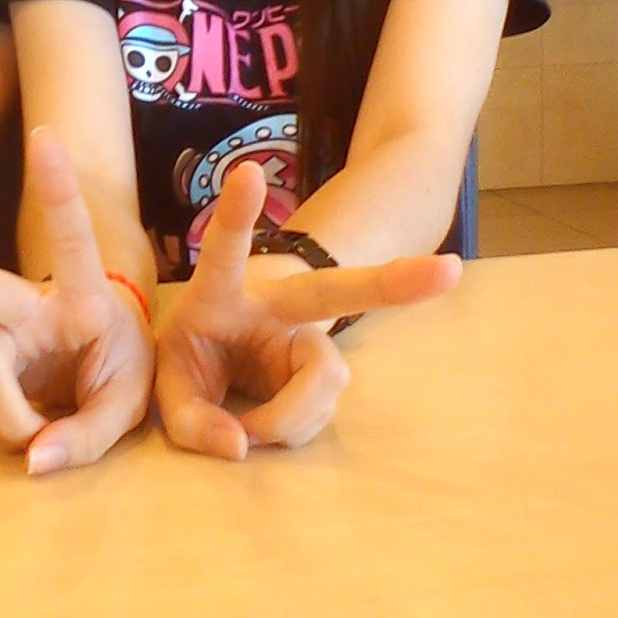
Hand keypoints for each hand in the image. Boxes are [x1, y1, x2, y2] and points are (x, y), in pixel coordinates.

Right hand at [0, 127, 154, 475]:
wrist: (105, 369)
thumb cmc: (124, 365)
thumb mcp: (129, 404)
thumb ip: (86, 435)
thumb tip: (31, 461)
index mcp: (81, 297)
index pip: (72, 240)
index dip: (58, 191)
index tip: (46, 137)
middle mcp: (30, 306)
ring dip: (13, 423)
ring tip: (49, 439)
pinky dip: (7, 431)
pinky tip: (30, 431)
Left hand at [155, 163, 461, 458]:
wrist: (218, 361)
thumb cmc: (191, 358)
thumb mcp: (168, 388)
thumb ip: (190, 420)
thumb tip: (242, 446)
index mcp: (221, 291)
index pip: (227, 247)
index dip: (238, 212)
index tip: (248, 171)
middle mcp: (275, 304)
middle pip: (333, 289)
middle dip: (391, 280)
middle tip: (449, 272)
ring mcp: (307, 335)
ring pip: (326, 379)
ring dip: (290, 418)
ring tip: (250, 431)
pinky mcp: (323, 367)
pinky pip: (321, 407)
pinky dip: (293, 428)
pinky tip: (270, 424)